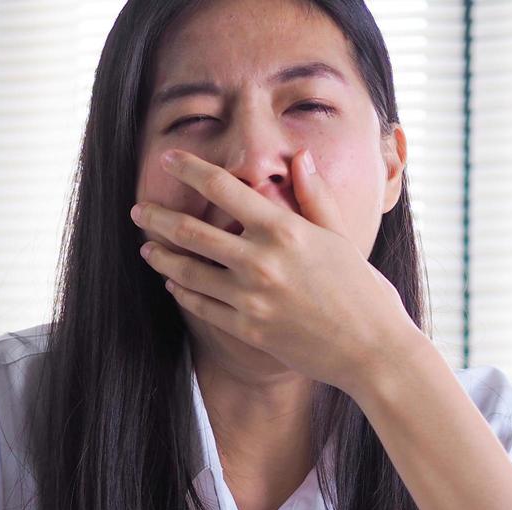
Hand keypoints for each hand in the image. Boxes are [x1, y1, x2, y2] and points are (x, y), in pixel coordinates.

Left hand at [129, 147, 425, 396]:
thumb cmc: (363, 291)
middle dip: (158, 218)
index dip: (190, 169)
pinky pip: (202, 307)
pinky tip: (174, 284)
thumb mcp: (340, 237)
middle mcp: (260, 261)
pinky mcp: (247, 330)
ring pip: (188, 272)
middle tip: (139, 210)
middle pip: (191, 232)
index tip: (168, 158)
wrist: (372, 350)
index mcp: (283, 229)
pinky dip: (183, 292)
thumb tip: (300, 157)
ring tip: (146, 249)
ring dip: (161, 257)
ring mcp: (250, 299)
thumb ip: (314, 197)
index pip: (223, 188)